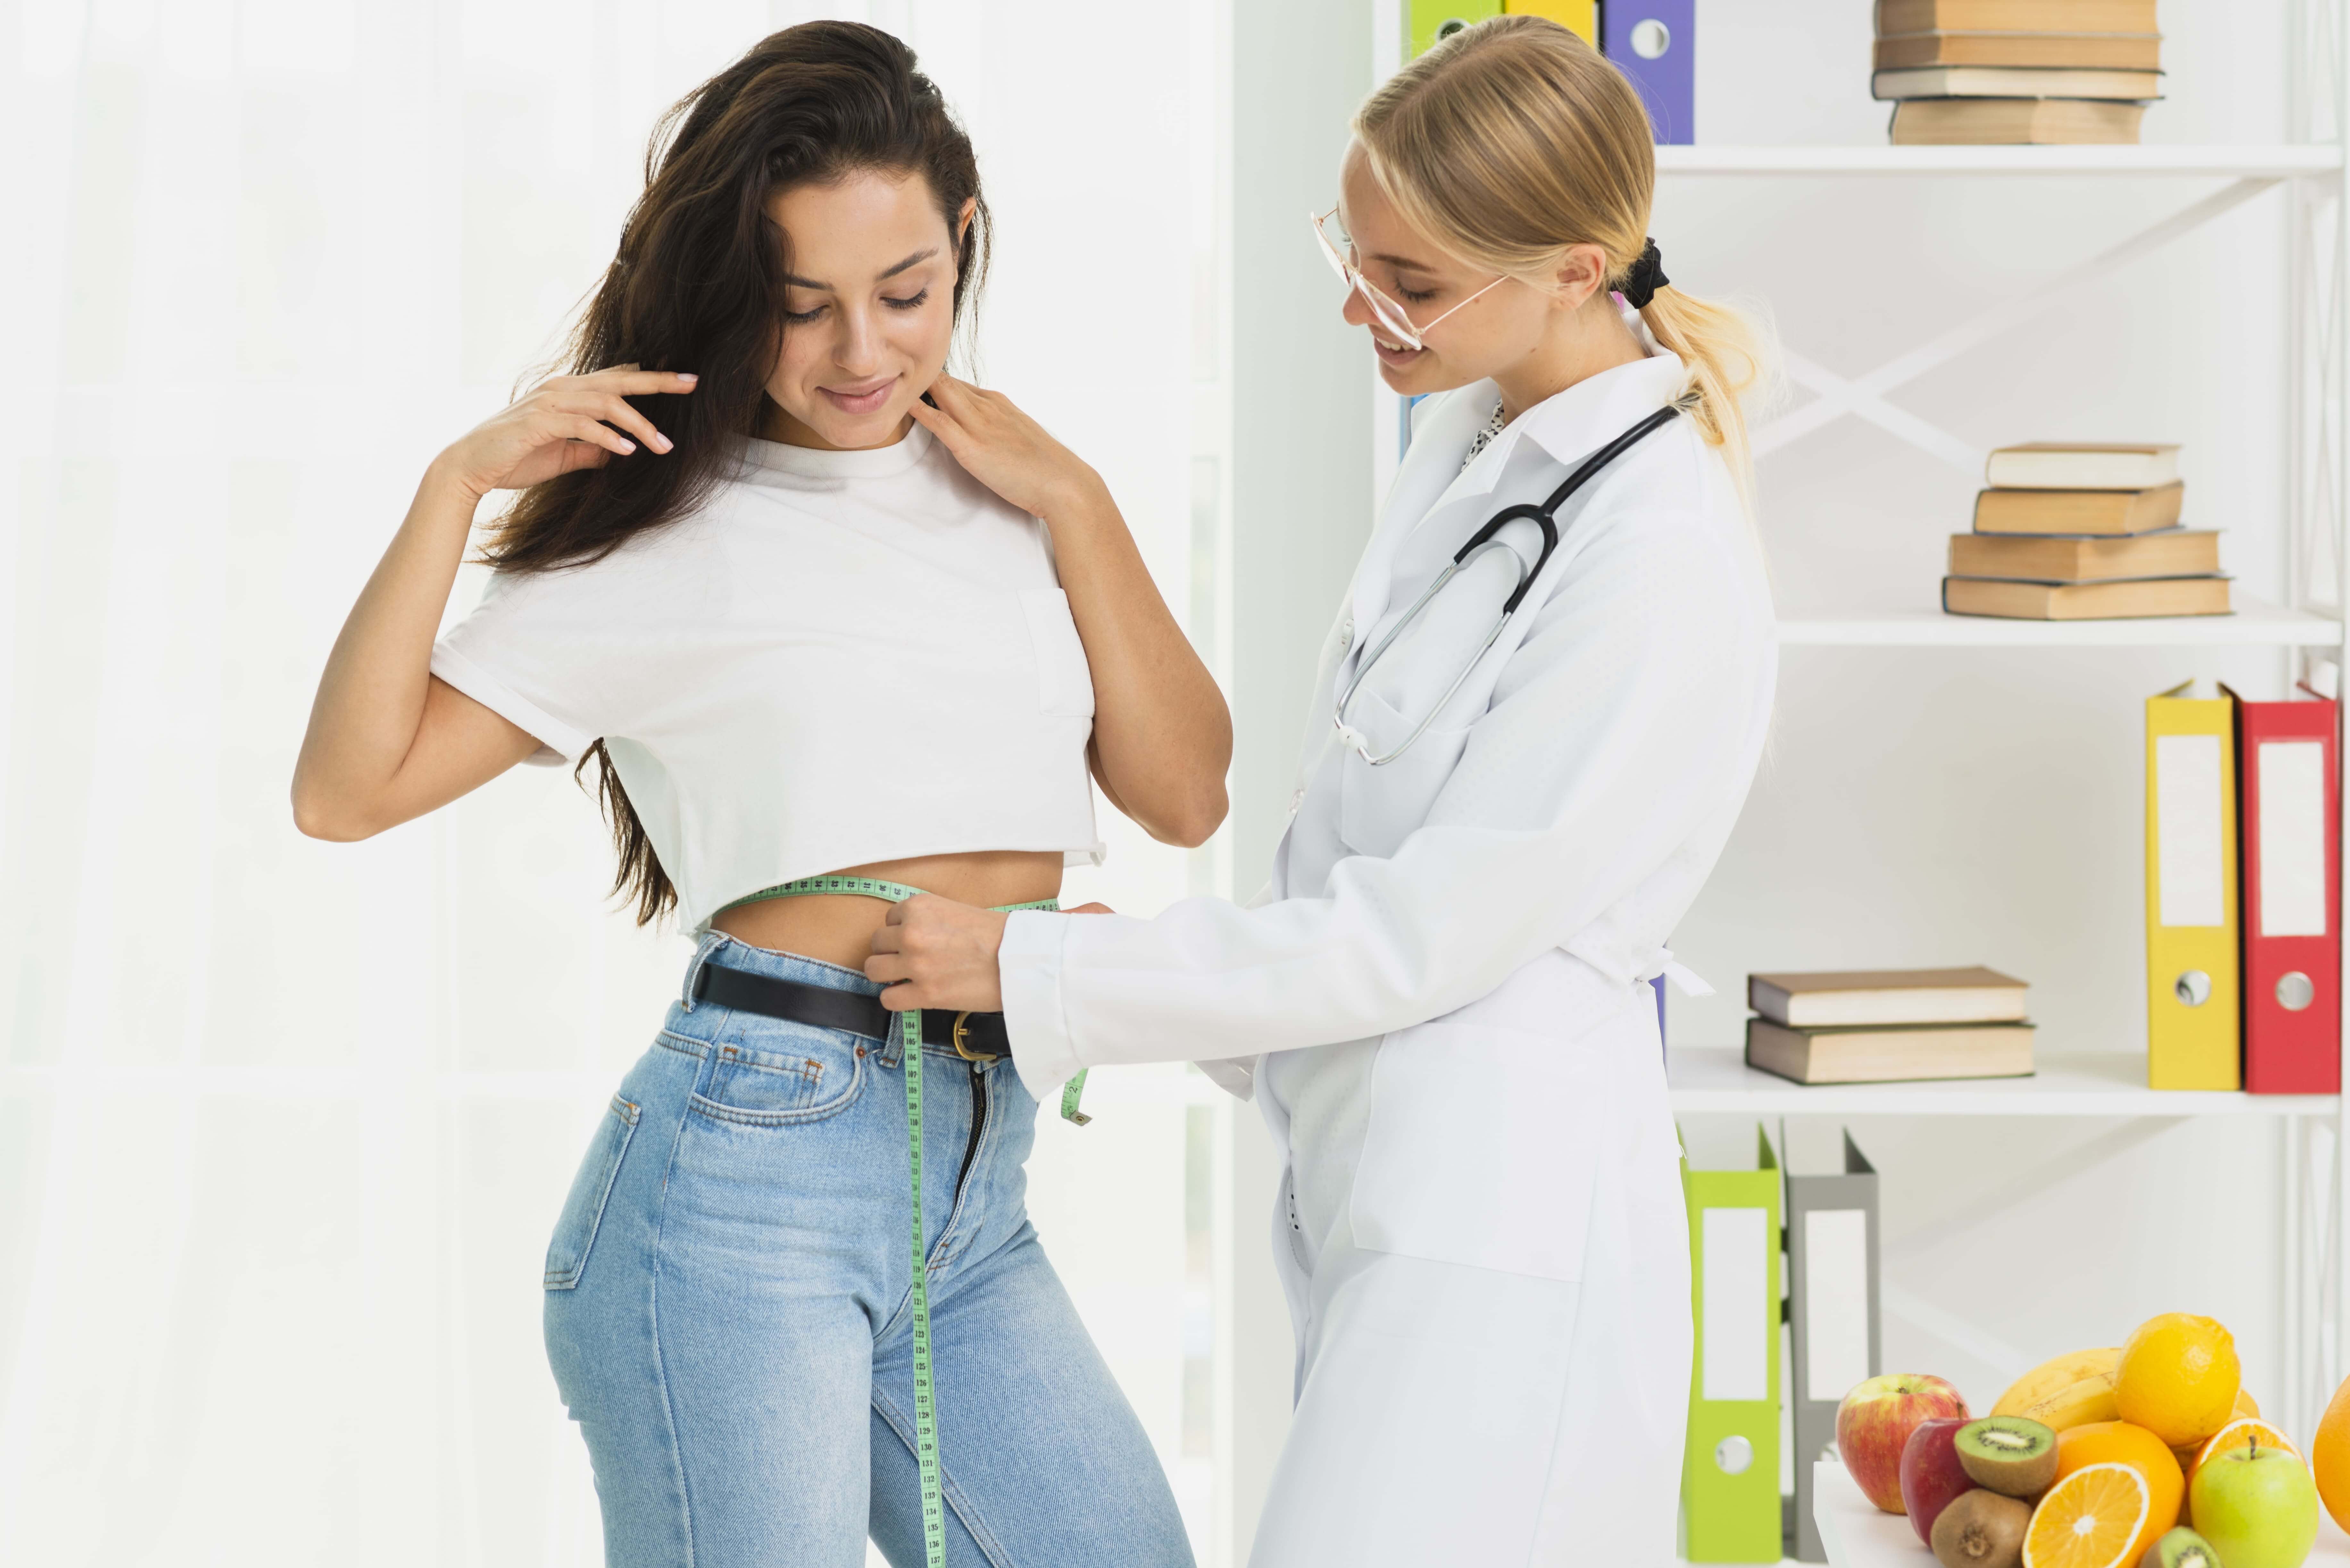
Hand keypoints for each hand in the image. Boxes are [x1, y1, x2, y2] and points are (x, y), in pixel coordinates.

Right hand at [434, 365, 696, 499]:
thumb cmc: (514, 460)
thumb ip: (591, 450)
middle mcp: (560, 390)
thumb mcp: (563, 456)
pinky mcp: (539, 421)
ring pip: (605, 403)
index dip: (648, 377)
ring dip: (638, 424)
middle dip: (657, 382)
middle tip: (691, 383)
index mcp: (567, 393)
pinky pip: (583, 424)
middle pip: (618, 380)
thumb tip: (619, 452)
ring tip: (663, 445)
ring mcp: (549, 403)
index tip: (682, 379)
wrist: (470, 467)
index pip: (614, 379)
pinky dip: (609, 437)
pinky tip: (628, 451)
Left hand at [865, 898, 1113, 1012]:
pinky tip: (911, 996)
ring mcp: (915, 964)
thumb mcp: (956, 911)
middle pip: (876, 944)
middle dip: (891, 953)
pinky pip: (888, 999)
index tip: (919, 941)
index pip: (889, 920)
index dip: (901, 932)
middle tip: (910, 961)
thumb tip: (907, 935)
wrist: (1020, 960)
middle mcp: (911, 932)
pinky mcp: (924, 993)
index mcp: (919, 907)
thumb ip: (928, 919)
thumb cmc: (997, 935)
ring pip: (873, 970)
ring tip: (905, 978)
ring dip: (887, 975)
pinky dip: (897, 999)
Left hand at [907, 373, 1101, 519]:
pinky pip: (939, 422)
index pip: (959, 384)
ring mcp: (979, 425)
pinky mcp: (972, 447)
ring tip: (887, 379)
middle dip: (918, 375)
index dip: (935, 382)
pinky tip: (901, 404)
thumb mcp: (1020, 436)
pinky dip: (918, 410)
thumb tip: (985, 431)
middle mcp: (987, 407)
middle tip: (890, 371)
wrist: (1063, 483)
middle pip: (945, 381)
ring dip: (914, 386)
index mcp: (999, 403)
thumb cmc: (1046, 466)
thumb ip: (999, 428)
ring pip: (940, 394)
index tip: (912, 380)